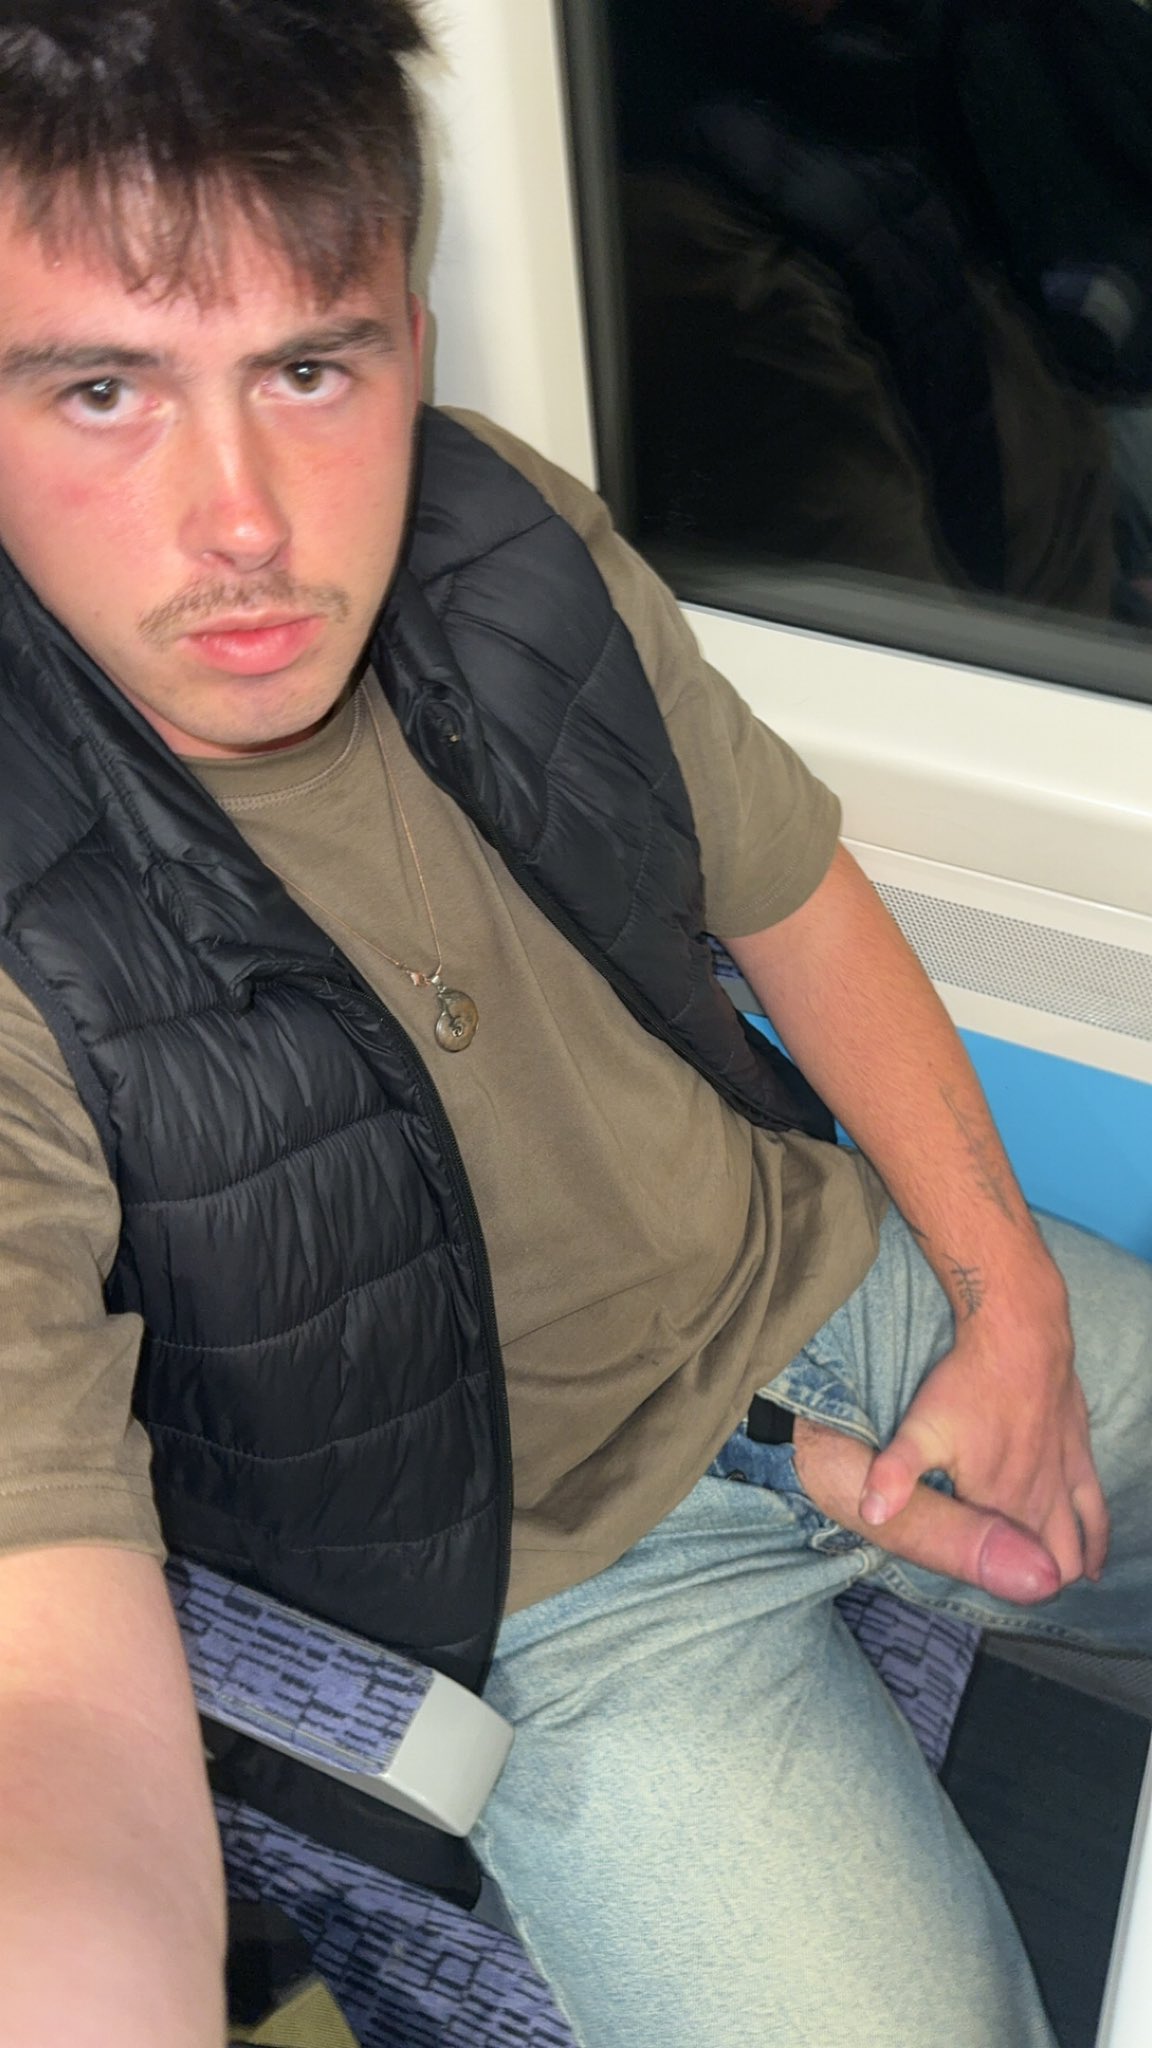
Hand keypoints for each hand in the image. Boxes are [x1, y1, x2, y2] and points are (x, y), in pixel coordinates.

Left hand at [810, 1279, 1108, 1599]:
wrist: (1019, 1336)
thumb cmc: (967, 1383)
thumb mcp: (920, 1429)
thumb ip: (894, 1475)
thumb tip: (870, 1514)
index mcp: (996, 1506)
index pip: (999, 1569)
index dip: (989, 1582)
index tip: (974, 1581)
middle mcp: (1037, 1503)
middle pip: (1044, 1567)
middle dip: (1029, 1582)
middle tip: (1008, 1581)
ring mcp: (1064, 1483)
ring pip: (1075, 1548)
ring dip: (1063, 1568)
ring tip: (1049, 1582)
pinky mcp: (1080, 1459)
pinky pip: (1097, 1513)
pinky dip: (1097, 1543)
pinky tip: (1096, 1566)